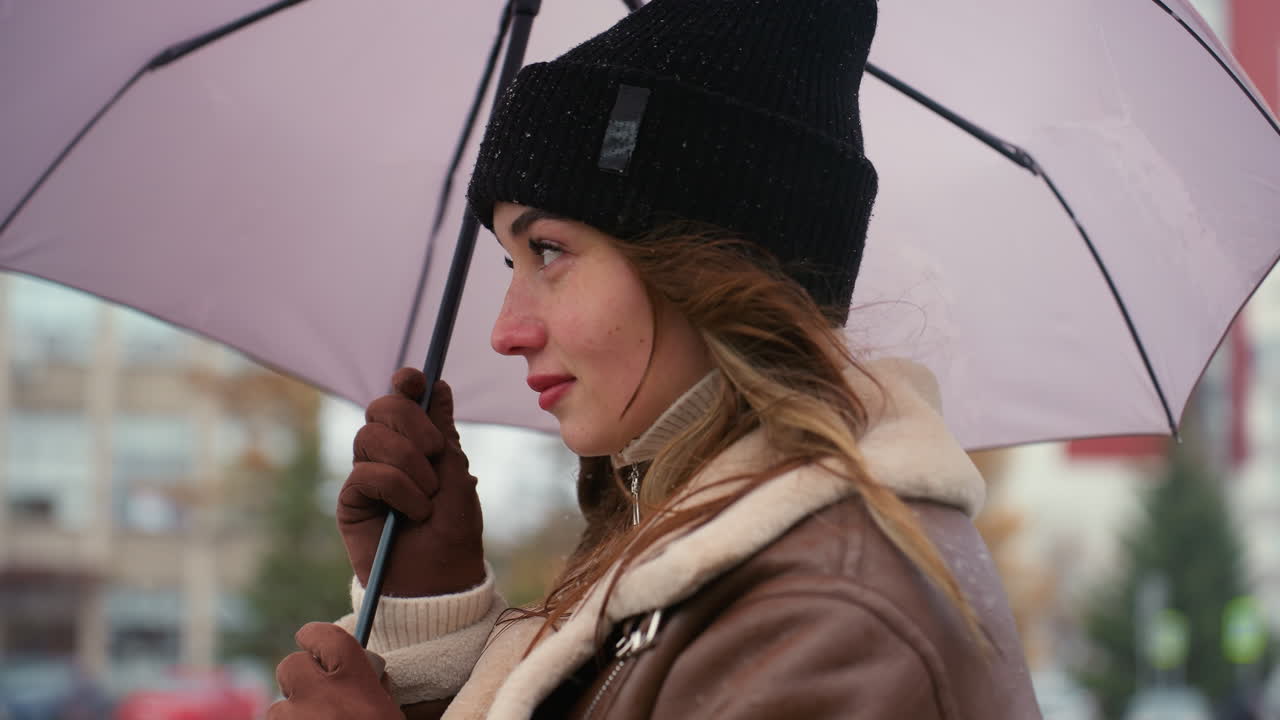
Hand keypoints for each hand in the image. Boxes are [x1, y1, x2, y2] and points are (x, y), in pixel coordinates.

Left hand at [269, 623, 401, 718]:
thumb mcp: (389, 713)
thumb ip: (374, 688)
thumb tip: (367, 672)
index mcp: (355, 684)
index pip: (327, 636)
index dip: (314, 634)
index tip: (308, 636)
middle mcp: (320, 698)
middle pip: (290, 666)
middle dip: (298, 676)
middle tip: (313, 693)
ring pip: (278, 706)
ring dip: (292, 713)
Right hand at [338, 368, 484, 596]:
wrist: (440, 582)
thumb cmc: (454, 532)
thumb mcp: (457, 475)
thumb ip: (443, 431)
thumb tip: (439, 384)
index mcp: (419, 440)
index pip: (403, 397)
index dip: (406, 382)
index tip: (416, 381)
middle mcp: (390, 452)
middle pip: (381, 406)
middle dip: (411, 422)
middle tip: (436, 452)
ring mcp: (368, 474)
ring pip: (369, 436)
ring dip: (407, 462)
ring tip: (428, 494)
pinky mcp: (351, 500)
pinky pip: (365, 473)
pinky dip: (397, 489)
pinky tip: (414, 512)